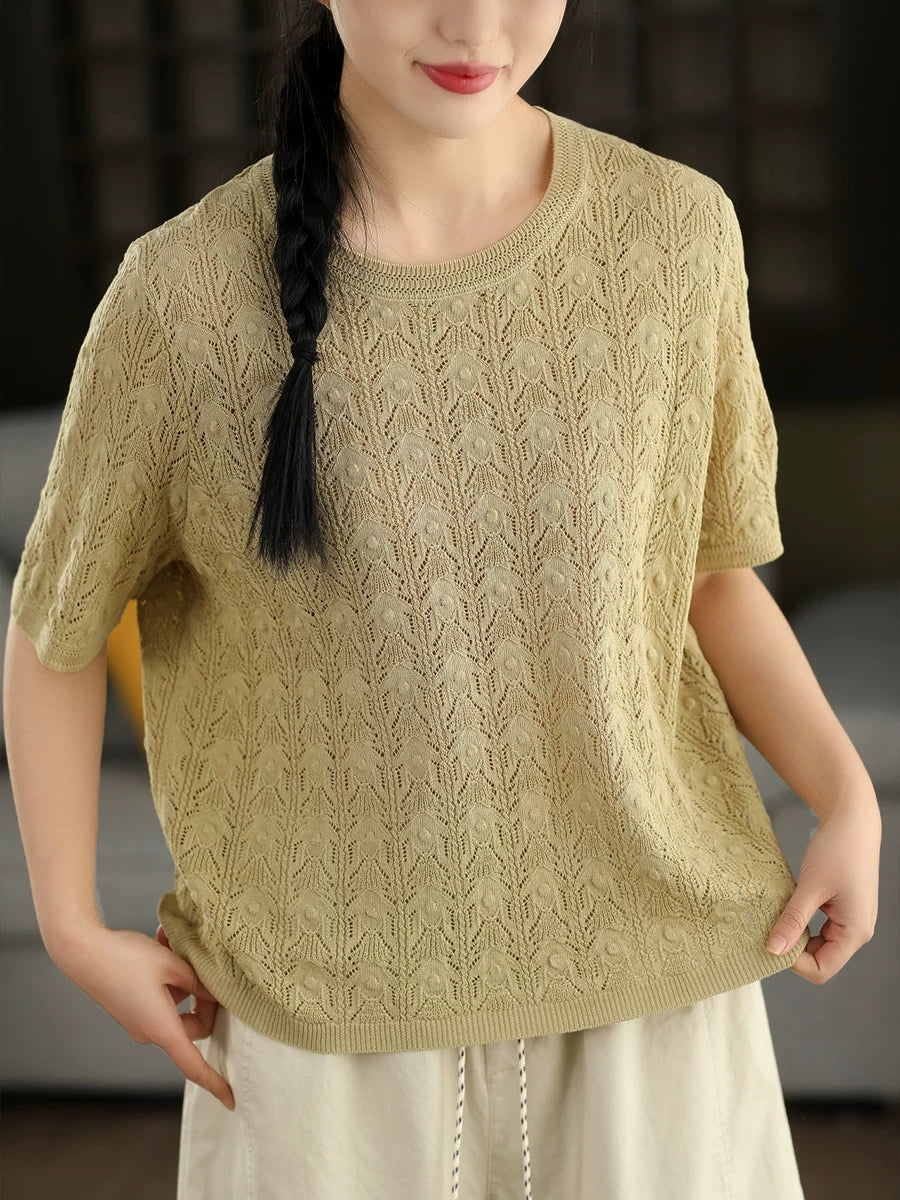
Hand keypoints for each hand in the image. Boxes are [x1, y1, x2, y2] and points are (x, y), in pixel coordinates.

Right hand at [48, 922, 234, 1109]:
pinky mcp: (131, 1006)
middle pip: (193, 1025)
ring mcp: (138, 1019)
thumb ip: (199, 982)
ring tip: (174, 944)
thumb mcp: (172, 964)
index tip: (232, 1100)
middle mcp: (149, 1030)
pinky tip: (162, 942)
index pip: (193, 1064)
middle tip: (202, 964)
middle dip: (203, 997)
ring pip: (178, 1005)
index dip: (214, 1082)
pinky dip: (166, 974)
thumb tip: (216, 993)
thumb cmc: (126, 959)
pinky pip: (161, 995)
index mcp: (161, 1028)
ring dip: (182, 977)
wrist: (81, 950)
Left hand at [766, 792, 881, 982]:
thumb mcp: (811, 886)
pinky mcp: (842, 907)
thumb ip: (793, 920)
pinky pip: (819, 927)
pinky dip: (801, 921)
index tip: (771, 940)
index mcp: (855, 931)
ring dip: (796, 934)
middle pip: (821, 959)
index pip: (822, 969)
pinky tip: (787, 907)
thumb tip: (774, 950)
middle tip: (768, 928)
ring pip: (818, 943)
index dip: (794, 962)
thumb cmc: (838, 849)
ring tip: (777, 915)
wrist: (852, 819)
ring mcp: (850, 919)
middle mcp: (856, 930)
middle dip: (793, 949)